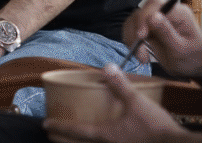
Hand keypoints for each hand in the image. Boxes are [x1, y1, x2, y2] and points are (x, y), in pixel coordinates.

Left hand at [44, 65, 188, 142]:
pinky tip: (108, 137)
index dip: (59, 127)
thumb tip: (106, 66)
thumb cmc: (156, 128)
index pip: (76, 131)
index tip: (46, 123)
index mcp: (106, 135)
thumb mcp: (136, 102)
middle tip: (54, 132)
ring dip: (83, 142)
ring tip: (77, 135)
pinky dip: (99, 142)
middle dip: (66, 139)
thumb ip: (120, 85)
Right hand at [123, 0, 201, 79]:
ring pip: (134, 19)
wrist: (196, 65)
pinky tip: (141, 54)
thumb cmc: (193, 58)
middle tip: (140, 52)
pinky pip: (133, 28)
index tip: (140, 36)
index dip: (144, 18)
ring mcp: (156, 18)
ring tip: (142, 57)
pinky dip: (131, 40)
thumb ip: (167, 33)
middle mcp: (165, 11)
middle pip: (142, 11)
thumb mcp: (181, 50)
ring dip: (132, 38)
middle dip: (136, 31)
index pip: (155, 5)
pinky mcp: (149, 27)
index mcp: (178, 12)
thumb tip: (152, 17)